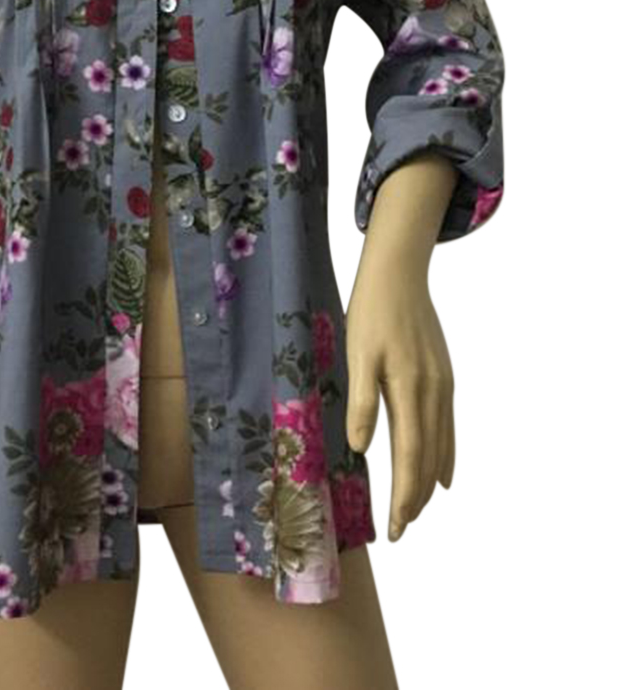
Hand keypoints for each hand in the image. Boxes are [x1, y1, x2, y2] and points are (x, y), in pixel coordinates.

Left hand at [344, 268, 455, 540]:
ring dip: (429, 481)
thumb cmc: (370, 313)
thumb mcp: (357, 355)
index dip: (404, 495)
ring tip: (418, 510)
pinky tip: (442, 471)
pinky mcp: (443, 377)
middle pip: (428, 458)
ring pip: (440, 446)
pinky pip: (447, 427)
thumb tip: (362, 449)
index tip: (397, 527)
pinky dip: (444, 455)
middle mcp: (434, 393)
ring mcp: (443, 386)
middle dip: (415, 498)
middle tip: (401, 530)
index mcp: (410, 391)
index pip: (409, 456)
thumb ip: (361, 402)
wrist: (398, 275)